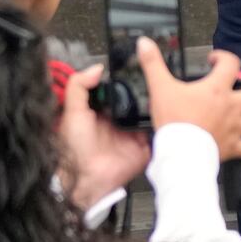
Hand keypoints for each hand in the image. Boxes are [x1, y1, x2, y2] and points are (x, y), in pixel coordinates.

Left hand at [59, 64, 151, 210]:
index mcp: (101, 110)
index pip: (117, 88)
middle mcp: (118, 119)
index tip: (137, 63)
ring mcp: (132, 132)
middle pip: (135, 99)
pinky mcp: (143, 145)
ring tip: (165, 91)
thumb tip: (97, 67)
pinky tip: (167, 113)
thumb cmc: (74, 148)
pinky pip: (155, 132)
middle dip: (144, 90)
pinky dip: (161, 124)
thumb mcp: (72, 111)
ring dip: (155, 105)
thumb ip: (79, 86)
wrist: (88, 178)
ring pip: (147, 113)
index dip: (125, 78)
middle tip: (154, 76)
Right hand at [143, 40, 240, 160]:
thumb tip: (144, 43)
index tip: (214, 60)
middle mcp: (232, 107)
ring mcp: (235, 128)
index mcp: (216, 90)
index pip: (231, 64)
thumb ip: (153, 64)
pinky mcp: (234, 147)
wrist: (179, 153)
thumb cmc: (173, 121)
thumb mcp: (160, 87)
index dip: (224, 57)